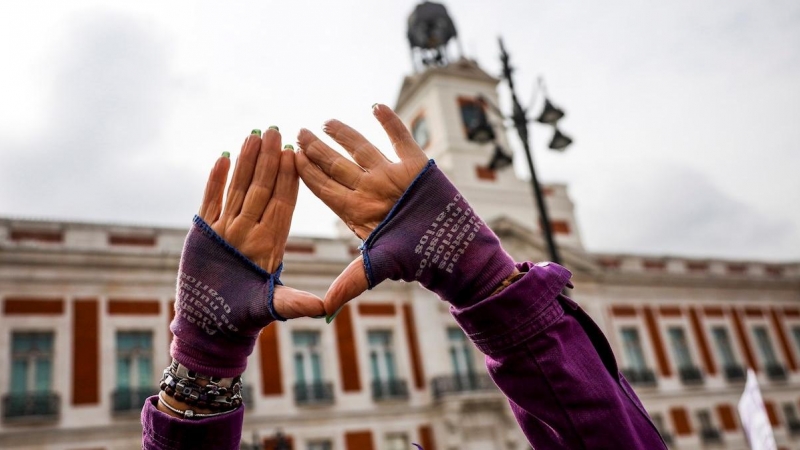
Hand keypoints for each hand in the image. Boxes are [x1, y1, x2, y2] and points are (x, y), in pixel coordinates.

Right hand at [198, 128, 323, 318]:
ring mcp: (228, 230)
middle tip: (275, 130)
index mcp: (271, 243)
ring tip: (252, 135)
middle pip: (261, 189)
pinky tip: (222, 157)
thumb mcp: (272, 308)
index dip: (288, 178)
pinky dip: (215, 181)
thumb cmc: (243, 318)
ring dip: (244, 162)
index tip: (295, 153)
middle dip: (268, 160)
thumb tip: (325, 307)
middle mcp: (251, 231)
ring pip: (238, 190)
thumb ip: (295, 303)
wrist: (211, 326)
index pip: (282, 203)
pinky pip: (211, 202)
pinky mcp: (205, 233)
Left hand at [296, 104, 427, 316]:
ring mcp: (392, 175)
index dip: (306, 173)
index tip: (288, 158)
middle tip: (298, 132)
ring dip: (344, 133)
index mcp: (357, 210)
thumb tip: (324, 311)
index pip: (324, 187)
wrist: (453, 251)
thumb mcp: (378, 268)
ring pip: (362, 148)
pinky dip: (390, 121)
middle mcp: (371, 189)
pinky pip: (400, 138)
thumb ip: (350, 283)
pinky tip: (376, 106)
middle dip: (316, 149)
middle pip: (337, 164)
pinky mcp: (417, 165)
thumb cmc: (416, 260)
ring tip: (325, 121)